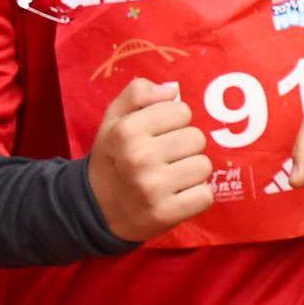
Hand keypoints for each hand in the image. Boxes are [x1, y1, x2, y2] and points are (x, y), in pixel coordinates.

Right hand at [87, 78, 215, 244]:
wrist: (97, 210)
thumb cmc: (112, 158)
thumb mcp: (113, 119)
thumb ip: (138, 94)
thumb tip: (172, 91)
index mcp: (126, 130)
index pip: (182, 111)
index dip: (173, 121)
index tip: (158, 134)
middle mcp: (139, 157)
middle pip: (197, 137)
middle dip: (184, 146)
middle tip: (165, 158)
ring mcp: (153, 188)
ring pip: (204, 166)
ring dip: (191, 171)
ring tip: (170, 176)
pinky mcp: (166, 213)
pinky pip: (205, 195)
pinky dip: (195, 196)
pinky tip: (177, 195)